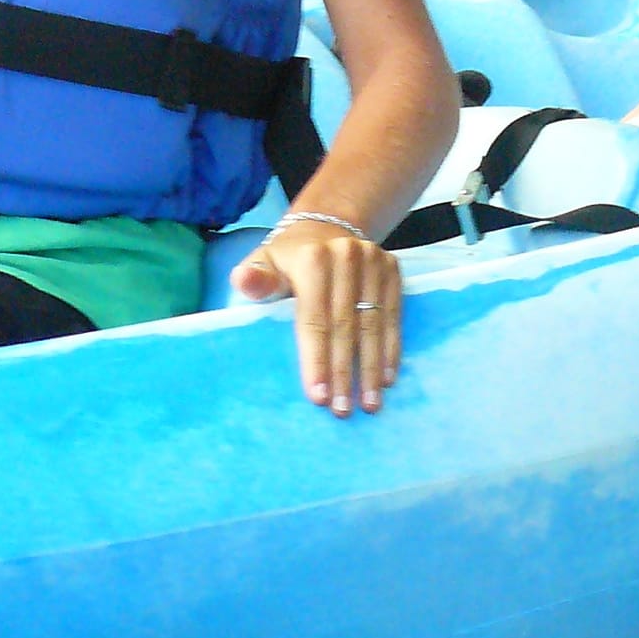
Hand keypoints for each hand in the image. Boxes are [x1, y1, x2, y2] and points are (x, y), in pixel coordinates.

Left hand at [230, 218, 403, 416]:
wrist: (325, 227)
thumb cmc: (288, 259)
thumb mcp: (264, 263)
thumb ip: (254, 277)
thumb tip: (245, 281)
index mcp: (313, 259)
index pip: (315, 318)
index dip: (316, 359)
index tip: (319, 396)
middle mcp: (347, 256)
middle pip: (346, 325)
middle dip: (345, 371)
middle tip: (343, 409)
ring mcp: (374, 260)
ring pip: (373, 323)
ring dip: (371, 367)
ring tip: (370, 402)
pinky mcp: (392, 268)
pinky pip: (393, 314)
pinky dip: (391, 348)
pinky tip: (387, 376)